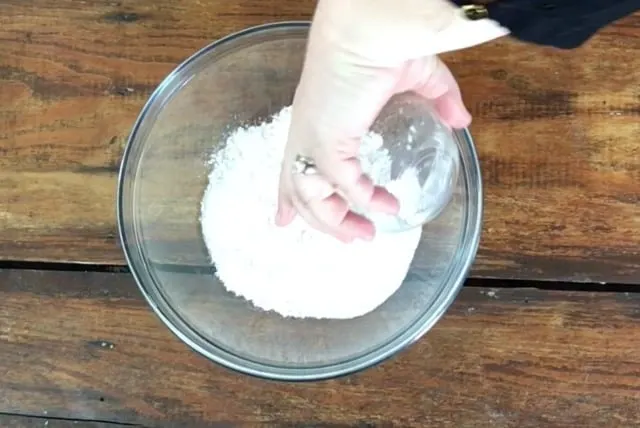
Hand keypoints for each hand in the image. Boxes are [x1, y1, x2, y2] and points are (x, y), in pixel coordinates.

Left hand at [275, 0, 507, 241]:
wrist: (372, 25)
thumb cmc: (384, 43)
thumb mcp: (416, 79)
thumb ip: (437, 99)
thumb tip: (460, 120)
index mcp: (316, 122)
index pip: (291, 167)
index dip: (287, 197)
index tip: (284, 220)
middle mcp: (306, 136)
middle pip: (298, 192)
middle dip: (320, 223)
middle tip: (352, 238)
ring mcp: (313, 140)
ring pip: (310, 198)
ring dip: (336, 223)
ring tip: (366, 234)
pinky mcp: (328, 141)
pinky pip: (344, 185)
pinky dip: (366, 199)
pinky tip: (387, 206)